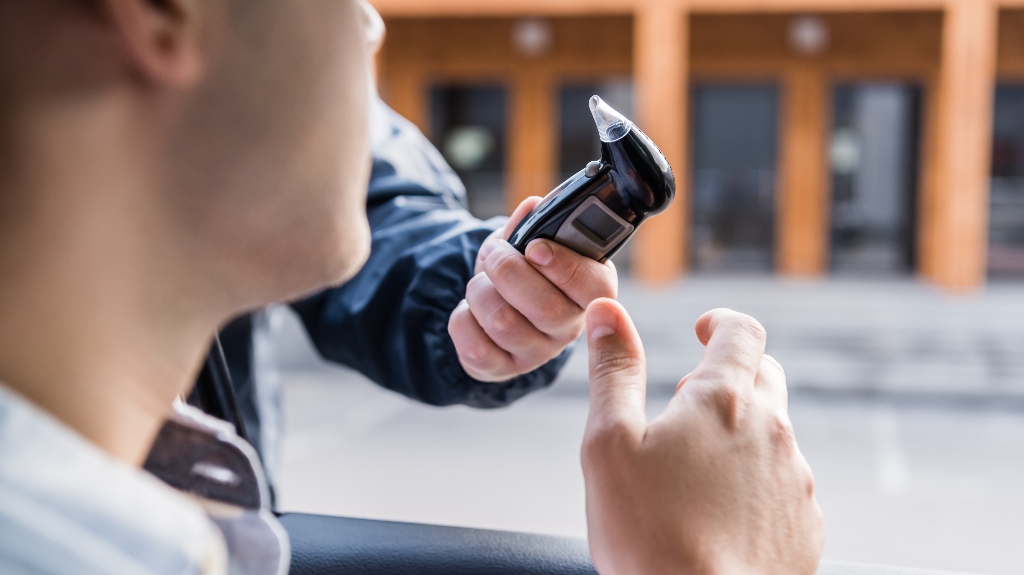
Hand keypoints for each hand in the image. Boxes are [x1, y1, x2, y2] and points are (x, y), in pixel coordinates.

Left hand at [448, 197, 617, 381]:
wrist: (494, 304)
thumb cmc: (521, 270)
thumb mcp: (527, 241)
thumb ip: (531, 224)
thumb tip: (532, 207)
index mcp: (590, 291)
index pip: (596, 287)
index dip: (564, 266)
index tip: (534, 248)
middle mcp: (570, 327)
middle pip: (546, 307)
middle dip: (508, 271)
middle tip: (495, 255)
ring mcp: (538, 353)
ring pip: (505, 324)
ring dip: (480, 292)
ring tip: (481, 283)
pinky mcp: (504, 370)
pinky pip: (476, 348)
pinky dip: (462, 320)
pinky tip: (470, 311)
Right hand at [581, 301, 823, 574]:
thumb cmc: (646, 532)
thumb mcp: (609, 442)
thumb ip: (612, 370)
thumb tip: (606, 312)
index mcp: (724, 401)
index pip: (743, 332)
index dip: (722, 322)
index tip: (703, 330)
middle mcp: (773, 432)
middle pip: (765, 377)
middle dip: (730, 376)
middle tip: (688, 404)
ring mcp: (795, 481)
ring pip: (774, 435)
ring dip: (741, 434)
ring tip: (694, 472)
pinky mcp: (805, 525)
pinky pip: (784, 485)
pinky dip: (755, 482)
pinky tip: (719, 514)